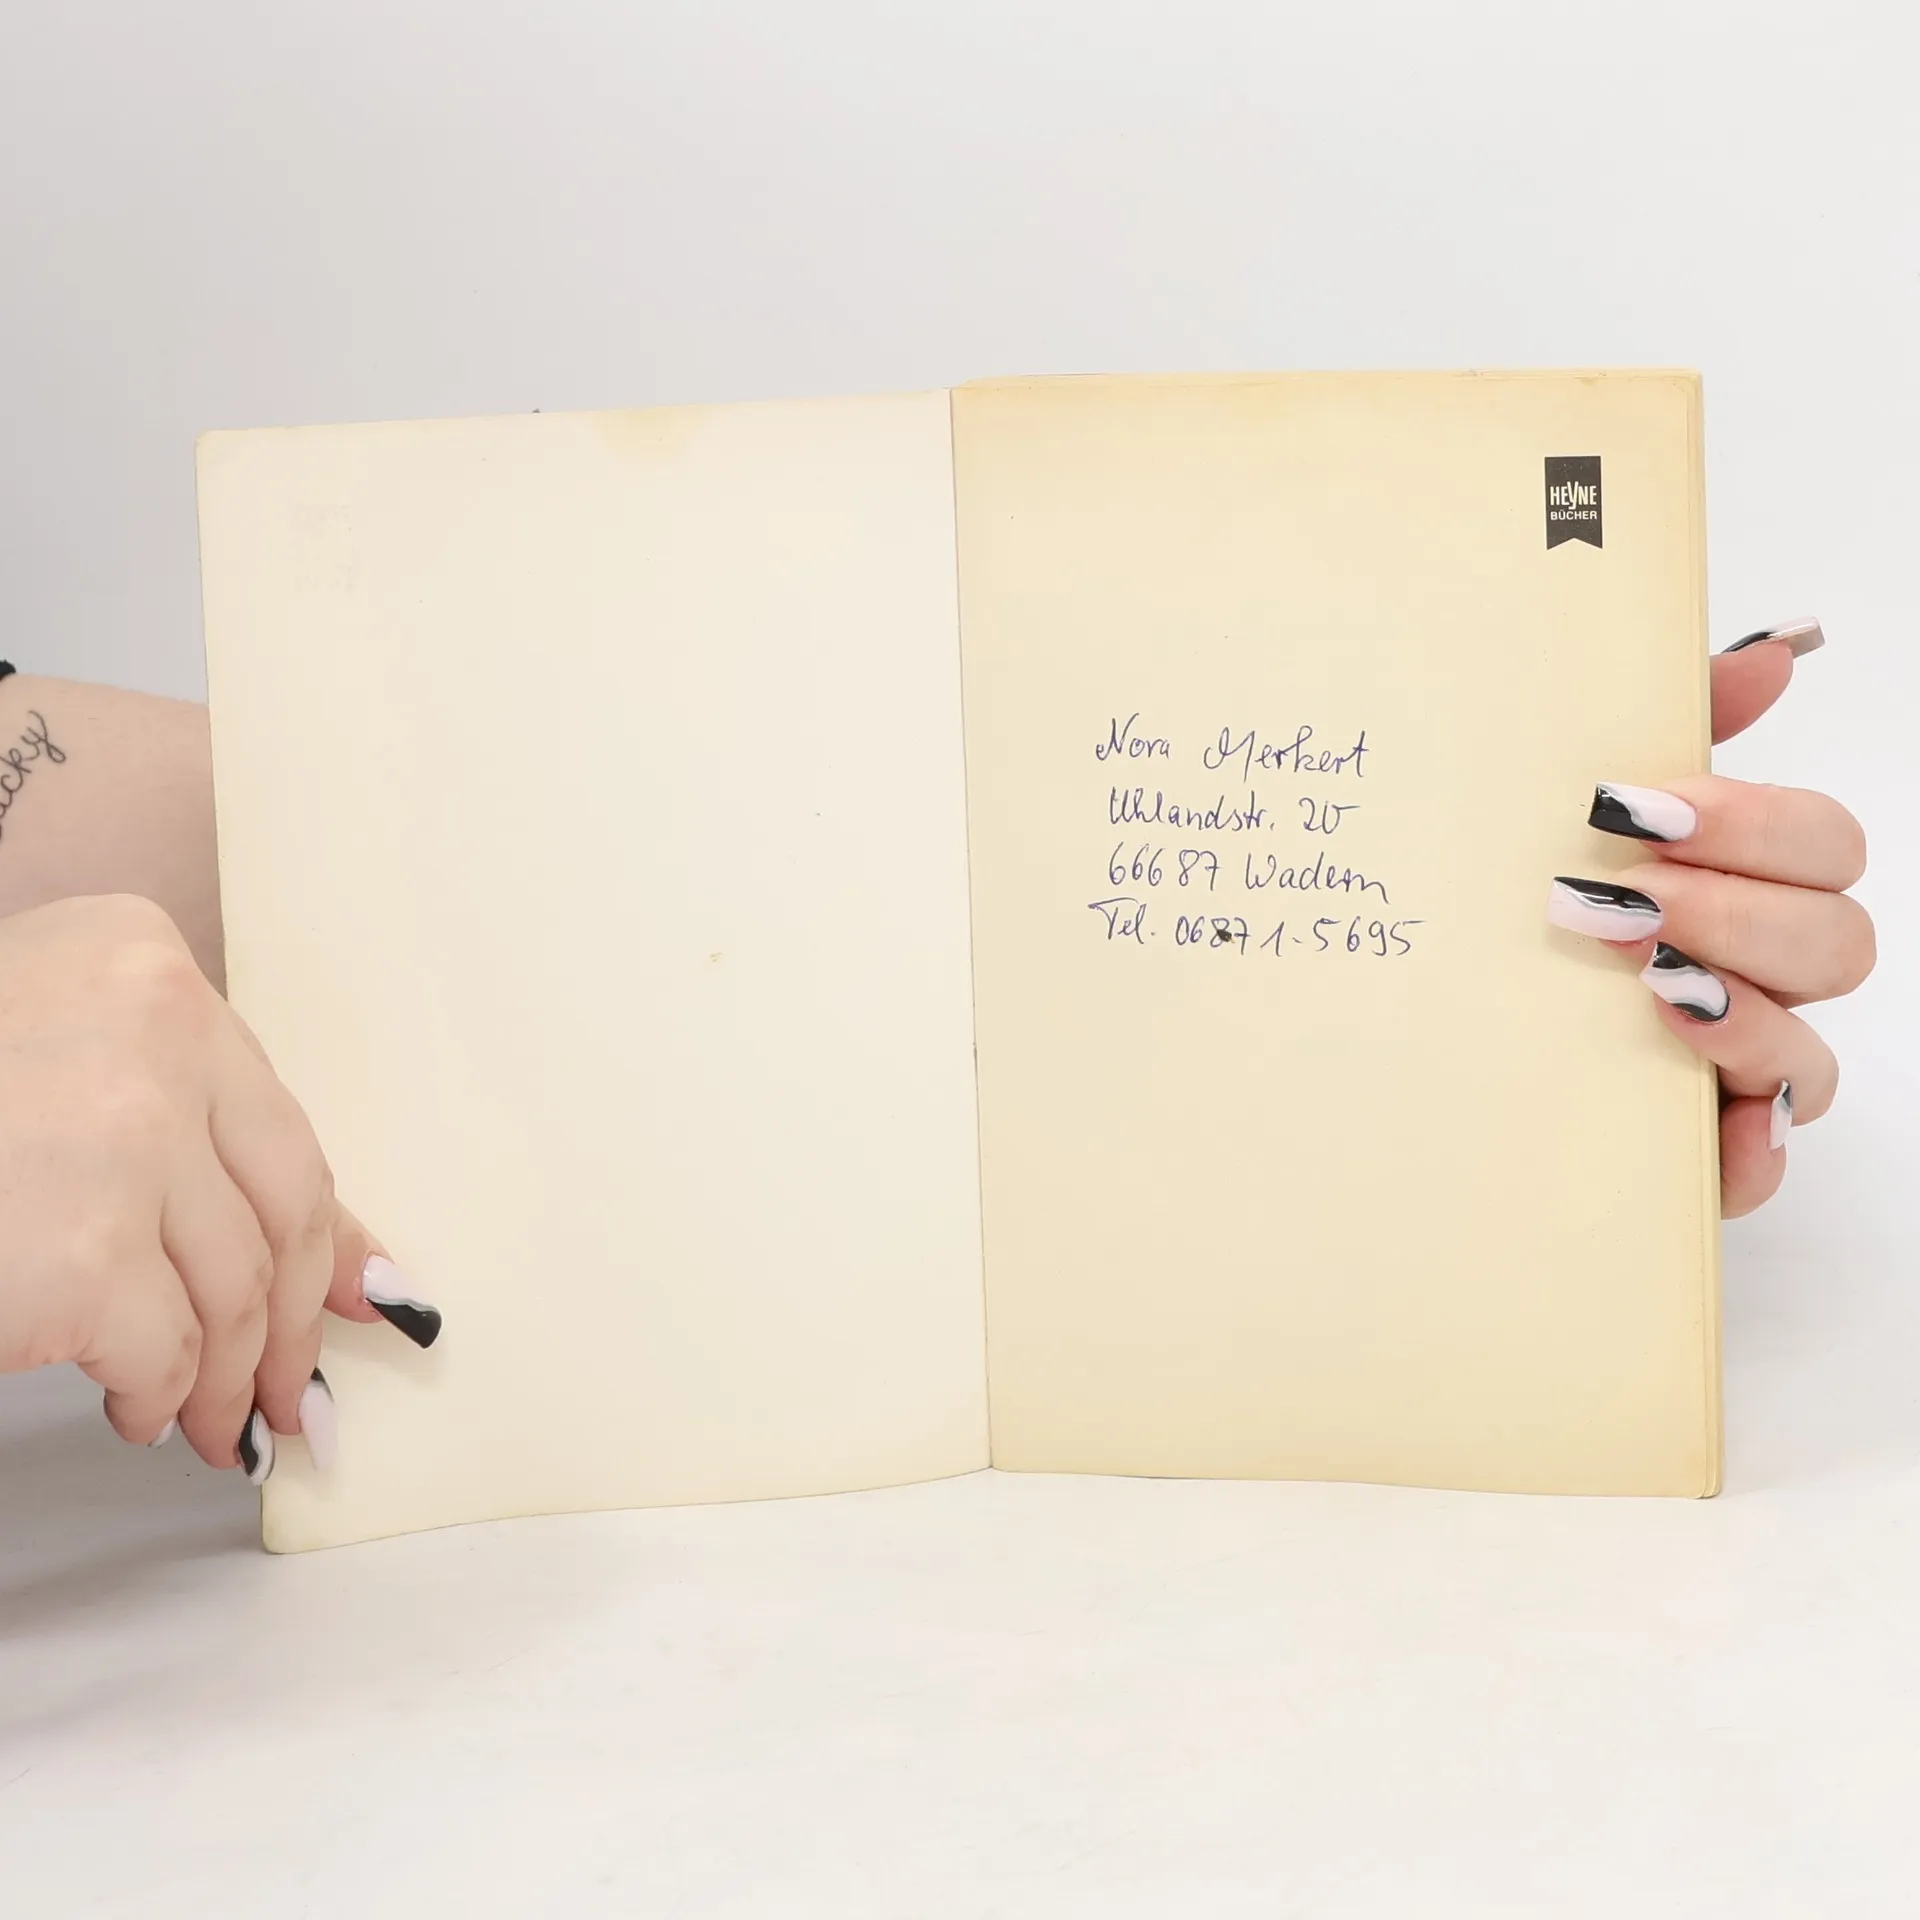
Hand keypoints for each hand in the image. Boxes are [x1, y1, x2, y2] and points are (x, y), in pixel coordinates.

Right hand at [0, 895, 439, 1476]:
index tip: (367, 1296)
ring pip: (239, 1284)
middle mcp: (152, 1021)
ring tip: (211, 1425)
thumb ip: (173, 1123)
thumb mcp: (48, 1058)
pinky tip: (138, 1413)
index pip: (275, 1116)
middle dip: (298, 1319)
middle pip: (283, 1201)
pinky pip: (166, 1347)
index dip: (330, 1226)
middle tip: (289, 1396)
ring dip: (230, 1376)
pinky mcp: (77, 1249)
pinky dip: (162, 1395)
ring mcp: (120, 1132)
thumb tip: (350, 1258)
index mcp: (137, 955)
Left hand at [1548, 620, 1872, 1216]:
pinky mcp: (1699, 1152)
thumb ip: (1674, 725)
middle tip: (1621, 901)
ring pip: (1811, 1051)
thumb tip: (1775, 649)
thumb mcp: (1576, 809)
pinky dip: (1748, 1150)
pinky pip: (1762, 1165)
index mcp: (1744, 884)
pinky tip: (1713, 1126)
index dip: (1754, 823)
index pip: (1824, 844)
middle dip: (1733, 911)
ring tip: (1642, 985)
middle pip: (1836, 941)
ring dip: (1738, 1012)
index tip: (1639, 813)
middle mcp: (1761, 975)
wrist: (1422, 1034)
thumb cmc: (1523, 909)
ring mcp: (1738, 1068)